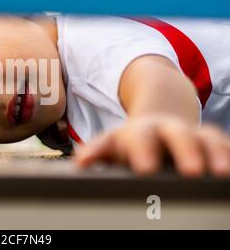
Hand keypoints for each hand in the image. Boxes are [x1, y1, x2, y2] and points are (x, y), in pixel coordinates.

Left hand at [76, 115, 229, 176]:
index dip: (142, 151)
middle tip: (190, 172)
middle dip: (184, 151)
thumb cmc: (130, 142)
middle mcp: (166, 130)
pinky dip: (227, 153)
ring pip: (205, 138)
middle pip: (176, 136)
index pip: (139, 139)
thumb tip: (80, 162)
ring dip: (214, 153)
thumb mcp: (113, 144)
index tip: (145, 168)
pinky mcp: (209, 139)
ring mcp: (190, 134)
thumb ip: (99, 151)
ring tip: (220, 173)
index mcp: (138, 133)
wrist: (154, 121)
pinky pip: (221, 143)